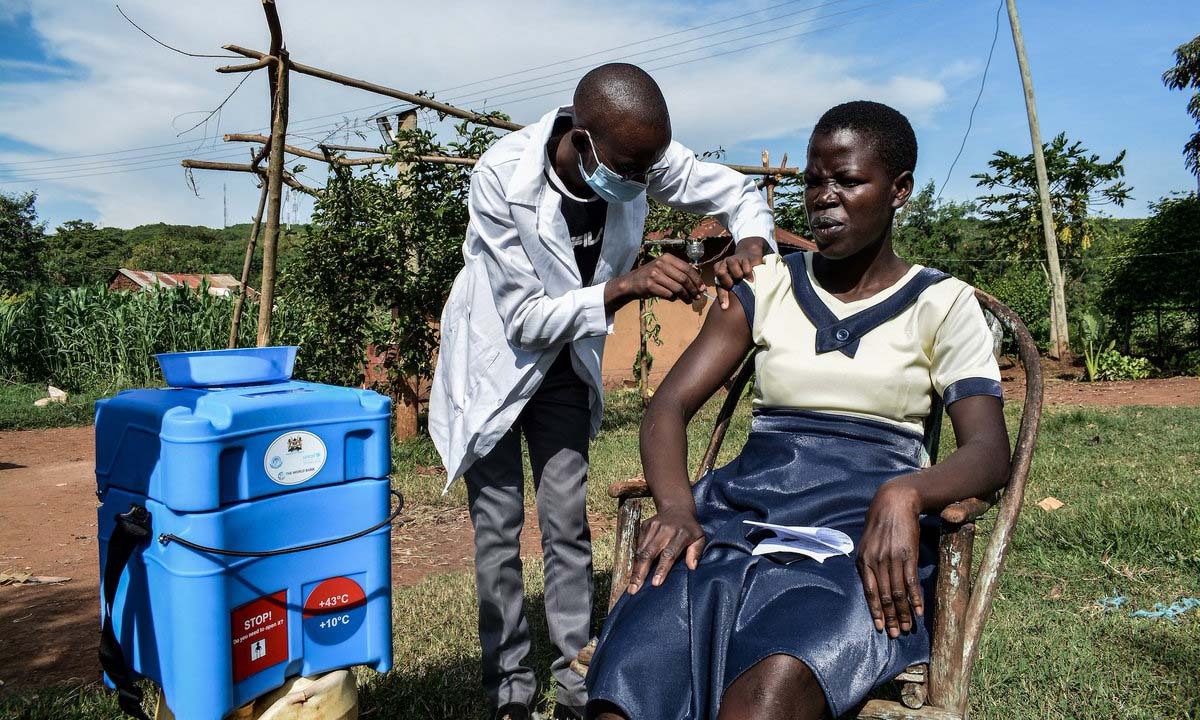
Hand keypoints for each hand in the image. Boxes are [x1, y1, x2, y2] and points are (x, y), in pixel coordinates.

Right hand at [616, 254, 706, 303]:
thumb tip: (698, 284)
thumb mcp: (664, 268)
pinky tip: (674, 299)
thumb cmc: (652, 276)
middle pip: (684, 279)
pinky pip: (668, 295)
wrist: (631, 282)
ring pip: (677, 288)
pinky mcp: (650, 286)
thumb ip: (679, 272)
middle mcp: (661, 264)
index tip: (702, 288)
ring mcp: (654, 275)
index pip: (687, 268)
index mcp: (667, 258)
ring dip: (685, 296)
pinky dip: (674, 299)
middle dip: (693, 289)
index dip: (697, 279)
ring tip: (689, 300)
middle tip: (697, 297)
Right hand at [627, 506, 706, 594]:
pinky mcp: (644, 526)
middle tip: (634, 589)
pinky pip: (638, 545)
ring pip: (641, 551)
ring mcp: (652, 527)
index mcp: (681, 534)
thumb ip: (696, 552)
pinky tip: (633, 573)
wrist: (677, 508)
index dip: (662, 569)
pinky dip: (635, 560)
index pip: (669, 554)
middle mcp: (665, 530)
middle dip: (641, 572)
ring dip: (635, 569)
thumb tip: (692, 567)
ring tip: (631, 585)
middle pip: (649, 553)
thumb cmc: (690, 528)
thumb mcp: (700, 538)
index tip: (655, 583)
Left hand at [714, 236, 766, 309]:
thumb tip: (725, 307)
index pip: (718, 284)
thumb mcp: (731, 281)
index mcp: (718, 269)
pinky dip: (749, 274)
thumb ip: (727, 290)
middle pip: (720, 273)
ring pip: (734, 270)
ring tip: (744, 279)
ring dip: (739, 276)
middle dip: (728, 282)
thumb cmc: (739, 272)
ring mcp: (733, 259)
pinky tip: (751, 277)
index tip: (725, 307)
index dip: (722, 296)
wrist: (749, 256)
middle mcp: (723, 263)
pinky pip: (746, 269)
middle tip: (734, 285)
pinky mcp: (744, 258)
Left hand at [856, 481, 923, 638]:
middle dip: (891, 617)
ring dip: (904, 613)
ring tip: (908, 627)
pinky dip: (915, 599)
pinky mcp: (907, 555)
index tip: (881, 628)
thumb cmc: (880, 523)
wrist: (895, 502)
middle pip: (885, 597)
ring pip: (898, 593)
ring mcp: (892, 559)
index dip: (876, 612)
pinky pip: (911, 582)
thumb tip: (872, 583)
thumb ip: (868, 562)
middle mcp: (876, 562)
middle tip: (897, 634)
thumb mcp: (867, 542)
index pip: (870, 593)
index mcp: (864, 560)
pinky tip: (918, 611)